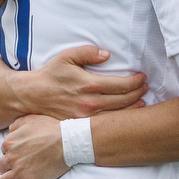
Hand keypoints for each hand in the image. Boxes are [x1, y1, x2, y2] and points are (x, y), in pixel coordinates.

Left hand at [0, 114, 69, 178]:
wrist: (67, 142)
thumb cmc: (52, 129)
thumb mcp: (31, 119)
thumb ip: (17, 124)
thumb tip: (11, 130)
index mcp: (10, 142)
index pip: (4, 150)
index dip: (9, 153)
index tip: (14, 155)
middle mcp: (11, 157)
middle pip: (1, 166)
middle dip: (3, 168)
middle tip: (7, 170)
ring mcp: (19, 171)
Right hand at [18, 46, 147, 118]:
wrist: (32, 96)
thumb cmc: (50, 75)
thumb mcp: (67, 57)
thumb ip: (88, 52)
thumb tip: (107, 55)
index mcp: (90, 84)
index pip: (121, 85)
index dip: (136, 81)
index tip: (142, 77)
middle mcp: (91, 102)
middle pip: (124, 100)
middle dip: (138, 93)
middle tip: (145, 87)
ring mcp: (87, 117)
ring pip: (117, 115)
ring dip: (133, 108)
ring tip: (142, 101)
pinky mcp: (82, 125)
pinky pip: (105, 124)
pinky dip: (119, 119)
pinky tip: (125, 115)